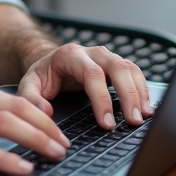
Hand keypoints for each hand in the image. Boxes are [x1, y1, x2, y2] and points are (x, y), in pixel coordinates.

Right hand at [0, 77, 70, 175]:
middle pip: (15, 107)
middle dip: (46, 126)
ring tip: (53, 154)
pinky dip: (4, 158)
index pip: (11, 97)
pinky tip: (20, 168)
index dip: (39, 113)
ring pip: (4, 123)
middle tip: (64, 144)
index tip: (56, 127)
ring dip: (34, 139)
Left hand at [17, 44, 152, 130]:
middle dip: (128, 95)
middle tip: (133, 120)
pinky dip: (142, 89)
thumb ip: (30, 97)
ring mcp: (106, 57)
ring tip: (144, 116)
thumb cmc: (43, 74)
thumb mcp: (29, 84)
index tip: (106, 123)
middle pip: (117, 67)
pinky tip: (146, 107)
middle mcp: (92, 52)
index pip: (92, 74)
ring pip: (129, 68)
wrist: (50, 61)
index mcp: (71, 55)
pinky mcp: (115, 65)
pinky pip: (134, 72)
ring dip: (139, 92)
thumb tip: (45, 111)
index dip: (102, 99)